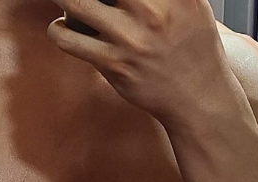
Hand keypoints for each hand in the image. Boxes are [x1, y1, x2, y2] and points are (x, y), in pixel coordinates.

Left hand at [47, 0, 231, 125]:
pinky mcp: (115, 66)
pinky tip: (61, 28)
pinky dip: (58, 30)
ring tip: (61, 0)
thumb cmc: (193, 48)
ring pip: (76, 3)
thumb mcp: (192, 4)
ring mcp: (131, 40)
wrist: (198, 96)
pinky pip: (71, 41)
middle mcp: (152, 13)